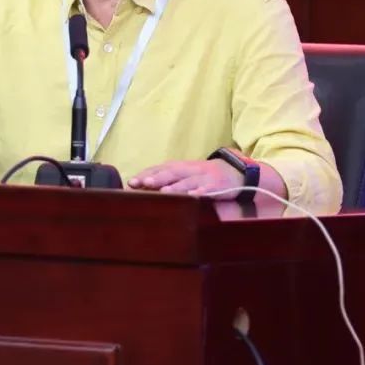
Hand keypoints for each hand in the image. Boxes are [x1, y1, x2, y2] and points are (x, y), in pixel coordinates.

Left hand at [127, 159, 243, 197]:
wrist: (234, 172)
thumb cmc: (202, 176)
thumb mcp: (184, 174)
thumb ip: (165, 180)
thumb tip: (141, 187)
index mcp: (179, 167)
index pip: (159, 169)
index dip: (145, 175)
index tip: (131, 183)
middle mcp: (189, 170)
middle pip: (171, 173)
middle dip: (157, 178)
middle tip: (143, 183)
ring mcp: (203, 177)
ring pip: (188, 181)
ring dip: (176, 186)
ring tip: (164, 192)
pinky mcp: (216, 185)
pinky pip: (208, 189)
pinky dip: (201, 192)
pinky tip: (194, 197)